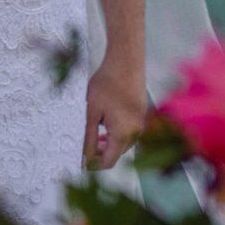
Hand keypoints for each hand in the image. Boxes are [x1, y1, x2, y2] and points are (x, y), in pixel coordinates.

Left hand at [83, 54, 146, 170]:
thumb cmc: (106, 84)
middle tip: (87, 142)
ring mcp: (142, 122)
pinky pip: (130, 131)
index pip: (109, 161)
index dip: (94, 164)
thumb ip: (90, 139)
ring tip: (96, 129)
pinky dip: (118, 132)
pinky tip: (107, 121)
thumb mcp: (92, 113)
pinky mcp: (143, 113)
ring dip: (109, 142)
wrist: (126, 60)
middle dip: (101, 152)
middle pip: (118, 153)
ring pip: (124, 142)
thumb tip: (85, 159)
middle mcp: (137, 131)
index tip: (81, 160)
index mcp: (124, 134)